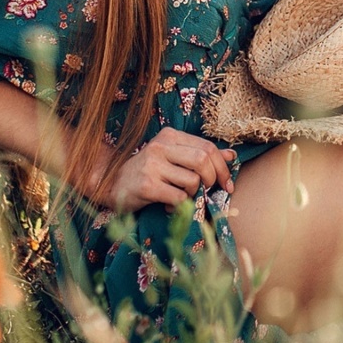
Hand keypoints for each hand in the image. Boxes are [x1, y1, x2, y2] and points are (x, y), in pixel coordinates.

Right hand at [101, 127, 235, 212]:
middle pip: (203, 160)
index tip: (227, 185)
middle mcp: (160, 147)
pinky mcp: (146, 185)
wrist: (110, 184)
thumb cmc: (147, 172)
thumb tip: (231, 155)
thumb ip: (200, 155)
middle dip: (213, 180)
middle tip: (207, 191)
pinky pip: (179, 198)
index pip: (207, 147)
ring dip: (193, 194)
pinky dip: (179, 206)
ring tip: (181, 197)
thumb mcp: (173, 158)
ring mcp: (152, 165)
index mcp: (169, 136)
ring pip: (193, 181)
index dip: (223, 167)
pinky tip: (168, 206)